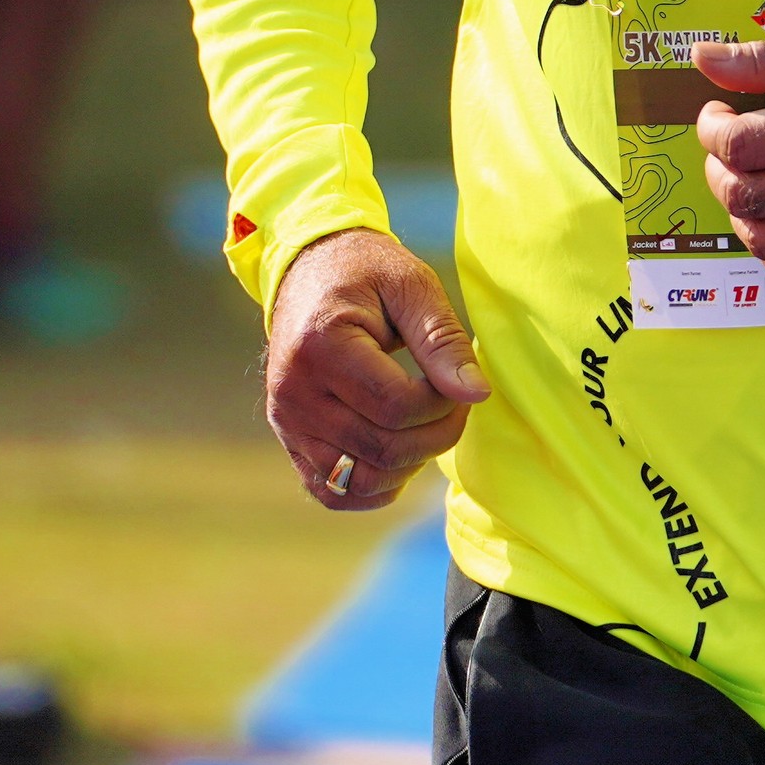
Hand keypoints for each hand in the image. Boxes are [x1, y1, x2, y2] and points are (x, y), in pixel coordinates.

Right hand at [264, 229, 487, 510]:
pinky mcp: (289, 439)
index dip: (442, 404)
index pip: (396, 407)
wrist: (309, 271)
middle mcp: (294, 392)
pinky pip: (333, 493)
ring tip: (427, 426)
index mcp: (322, 346)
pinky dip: (374, 487)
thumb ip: (443, 340)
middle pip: (382, 449)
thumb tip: (477, 393)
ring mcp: (287, 421)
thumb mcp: (412, 286)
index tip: (457, 379)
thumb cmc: (366, 273)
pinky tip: (401, 454)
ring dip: (410, 465)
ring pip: (360, 481)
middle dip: (437, 435)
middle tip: (455, 403)